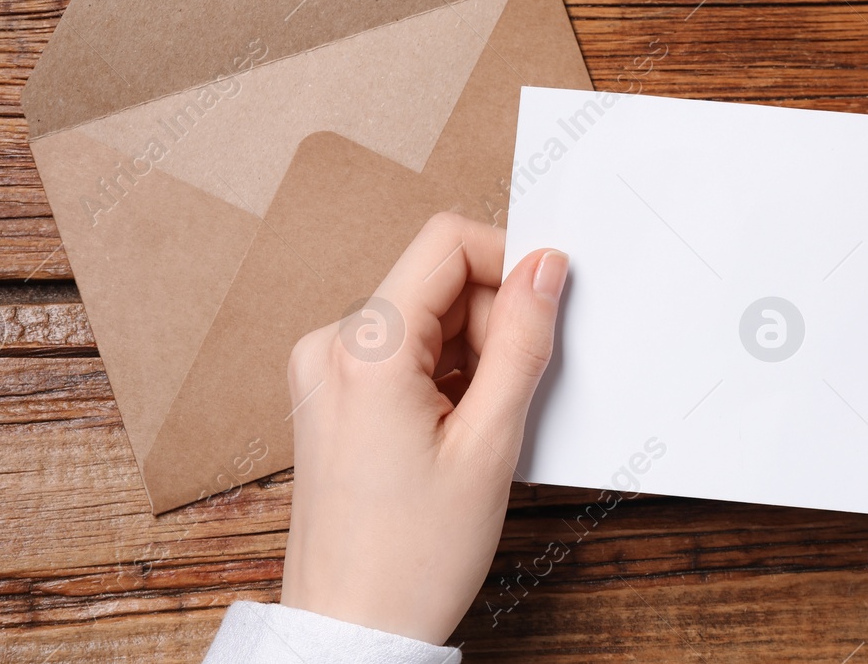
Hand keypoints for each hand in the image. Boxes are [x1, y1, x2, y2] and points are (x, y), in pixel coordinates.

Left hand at [280, 212, 568, 642]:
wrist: (351, 630)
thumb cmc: (412, 556)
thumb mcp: (491, 443)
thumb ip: (522, 341)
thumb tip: (545, 268)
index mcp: (365, 349)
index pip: (447, 242)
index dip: (508, 262)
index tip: (544, 307)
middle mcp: (330, 347)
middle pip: (437, 282)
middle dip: (491, 323)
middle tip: (510, 398)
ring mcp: (322, 372)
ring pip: (424, 319)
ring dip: (469, 356)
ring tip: (477, 431)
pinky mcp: (327, 396)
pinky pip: (401, 354)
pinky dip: (442, 378)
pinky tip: (452, 435)